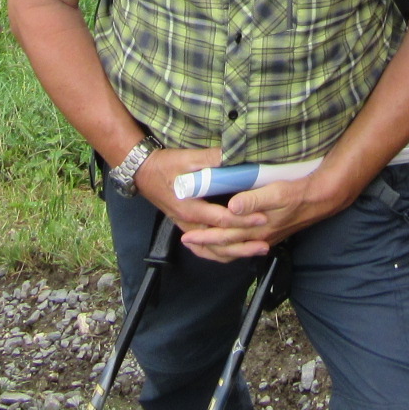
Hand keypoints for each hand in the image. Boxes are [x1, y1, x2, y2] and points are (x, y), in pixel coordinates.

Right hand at [132, 147, 266, 251]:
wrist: (143, 173)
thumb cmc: (166, 166)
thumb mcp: (188, 158)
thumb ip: (211, 158)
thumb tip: (233, 155)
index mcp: (191, 208)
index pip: (221, 220)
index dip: (242, 220)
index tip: (262, 218)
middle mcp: (189, 223)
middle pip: (219, 241)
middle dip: (243, 244)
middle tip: (265, 244)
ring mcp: (188, 228)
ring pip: (212, 249)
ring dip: (234, 252)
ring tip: (255, 251)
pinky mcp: (187, 228)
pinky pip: (204, 248)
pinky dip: (219, 254)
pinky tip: (234, 253)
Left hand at [188, 172, 351, 259]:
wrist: (319, 200)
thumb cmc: (297, 193)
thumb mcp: (276, 192)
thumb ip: (253, 200)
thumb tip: (232, 206)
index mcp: (256, 229)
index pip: (225, 236)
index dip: (205, 236)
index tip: (187, 235)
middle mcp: (258, 238)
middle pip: (226, 246)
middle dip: (205, 244)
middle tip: (186, 241)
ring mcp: (264, 239)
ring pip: (235, 249)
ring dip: (216, 247)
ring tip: (200, 243)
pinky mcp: (269, 235)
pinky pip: (244, 246)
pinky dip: (230, 246)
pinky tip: (226, 240)